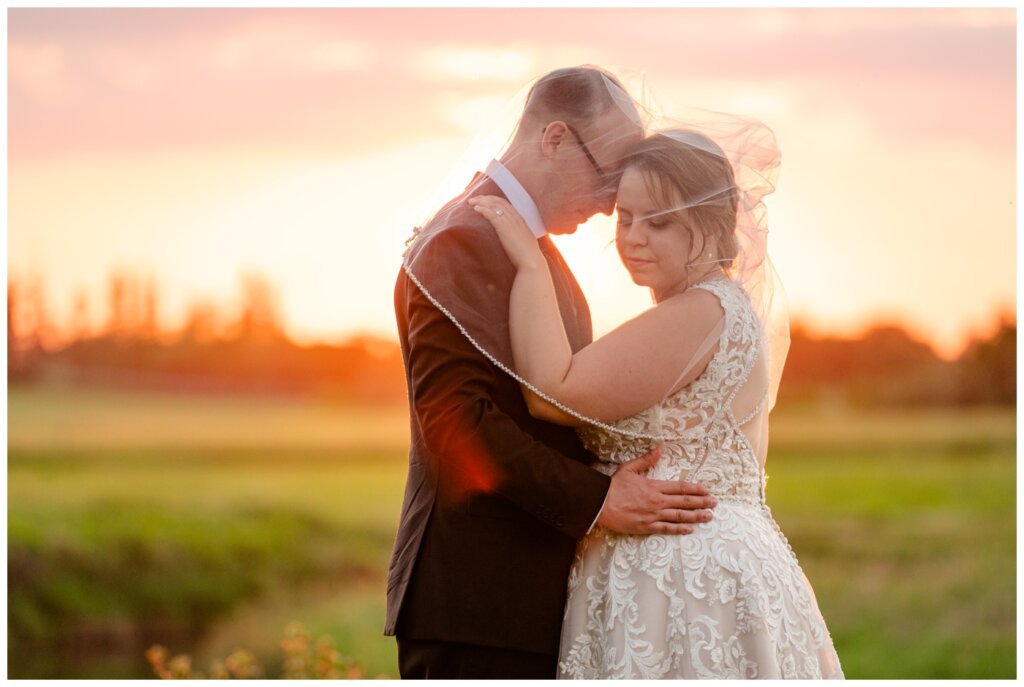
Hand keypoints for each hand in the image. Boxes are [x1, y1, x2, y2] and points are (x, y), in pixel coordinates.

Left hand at [468, 195, 544, 270]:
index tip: (484, 200)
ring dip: (481, 202)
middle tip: (474, 199)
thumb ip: (517, 236)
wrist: (531, 261)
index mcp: (520, 220)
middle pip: (499, 202)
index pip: (506, 204)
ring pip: (494, 206)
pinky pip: (492, 214)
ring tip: (471, 202)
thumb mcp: (523, 241)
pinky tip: (476, 209)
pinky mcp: (504, 228)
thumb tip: (511, 237)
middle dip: (486, 198)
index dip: (494, 200)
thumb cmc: (527, 256)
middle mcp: (516, 218)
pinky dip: (483, 210)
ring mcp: (510, 222)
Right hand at [597, 446, 716, 535]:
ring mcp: (653, 515)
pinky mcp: (646, 527)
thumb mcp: (629, 468)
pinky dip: (679, 529)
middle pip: (684, 502)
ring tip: (708, 516)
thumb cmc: (613, 486)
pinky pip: (666, 528)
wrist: (600, 504)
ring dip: (696, 516)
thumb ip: (646, 460)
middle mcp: (657, 501)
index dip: (695, 489)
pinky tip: (690, 529)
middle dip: (701, 502)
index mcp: (654, 486)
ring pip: (679, 516)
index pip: (680, 487)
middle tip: (714, 503)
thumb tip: (659, 449)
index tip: (707, 490)